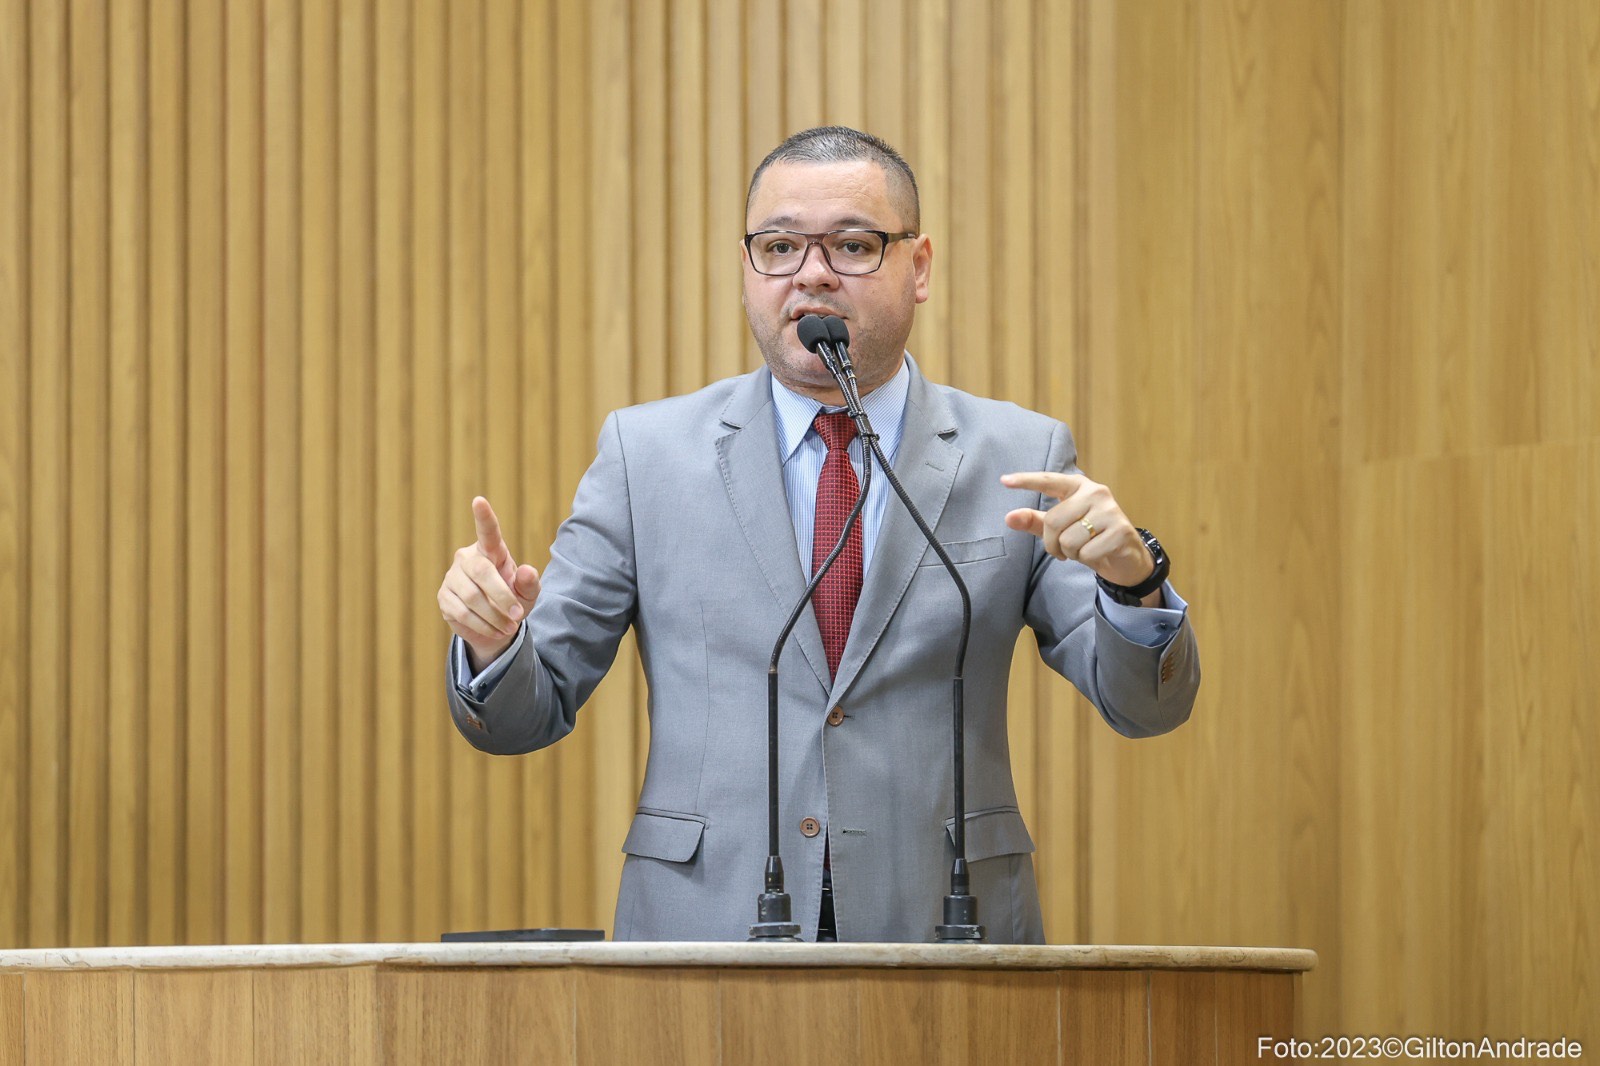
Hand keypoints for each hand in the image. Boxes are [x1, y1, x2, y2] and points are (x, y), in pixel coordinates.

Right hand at [438, 496, 541, 672]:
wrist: (495, 628)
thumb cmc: (513, 601)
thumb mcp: (528, 595)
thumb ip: (530, 583)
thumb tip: (528, 571)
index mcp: (492, 551)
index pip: (488, 532)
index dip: (484, 517)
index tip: (479, 500)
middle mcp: (468, 558)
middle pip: (482, 571)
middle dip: (501, 595)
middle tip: (518, 615)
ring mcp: (453, 577)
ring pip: (471, 596)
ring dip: (494, 616)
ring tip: (509, 627)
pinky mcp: (444, 597)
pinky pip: (462, 612)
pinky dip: (482, 625)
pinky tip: (495, 630)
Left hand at [1001, 471, 1155, 589]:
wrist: (1126, 557)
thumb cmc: (1089, 538)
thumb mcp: (1060, 529)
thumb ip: (1035, 522)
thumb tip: (1008, 517)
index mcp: (1079, 486)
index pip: (1050, 481)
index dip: (1027, 480)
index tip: (1004, 480)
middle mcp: (1096, 492)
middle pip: (1053, 521)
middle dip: (1053, 543)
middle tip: (1064, 549)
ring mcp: (1110, 510)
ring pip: (1068, 540)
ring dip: (1071, 553)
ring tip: (1083, 549)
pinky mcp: (1120, 531)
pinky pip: (1086, 552)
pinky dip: (1086, 559)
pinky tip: (1097, 553)